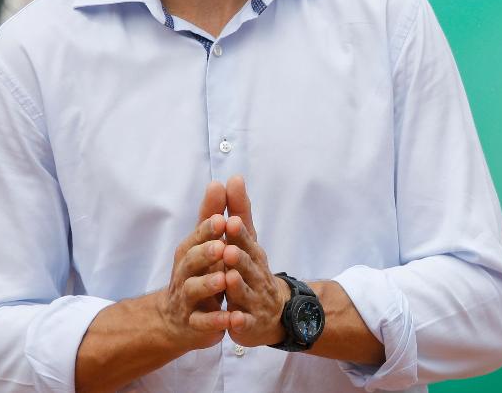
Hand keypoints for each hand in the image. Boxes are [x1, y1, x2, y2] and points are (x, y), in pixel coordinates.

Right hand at [154, 182, 230, 350]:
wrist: (179, 320)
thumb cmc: (199, 273)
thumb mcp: (207, 244)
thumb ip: (213, 215)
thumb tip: (220, 182)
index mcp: (190, 253)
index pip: (196, 237)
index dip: (207, 229)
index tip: (221, 219)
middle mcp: (184, 274)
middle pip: (190, 262)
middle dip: (204, 253)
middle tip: (221, 247)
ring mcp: (187, 300)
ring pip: (193, 290)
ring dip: (208, 284)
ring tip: (224, 279)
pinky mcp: (194, 324)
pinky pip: (203, 322)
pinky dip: (216, 320)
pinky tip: (232, 317)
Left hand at [222, 175, 291, 347]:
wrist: (273, 313)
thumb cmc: (253, 271)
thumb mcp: (247, 241)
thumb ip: (239, 211)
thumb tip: (233, 178)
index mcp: (253, 255)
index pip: (246, 241)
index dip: (239, 234)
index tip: (230, 222)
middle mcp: (256, 275)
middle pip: (248, 266)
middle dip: (239, 258)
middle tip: (228, 249)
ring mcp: (255, 300)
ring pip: (246, 293)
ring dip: (238, 286)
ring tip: (229, 277)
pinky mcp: (250, 324)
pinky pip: (246, 323)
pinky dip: (240, 321)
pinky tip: (233, 319)